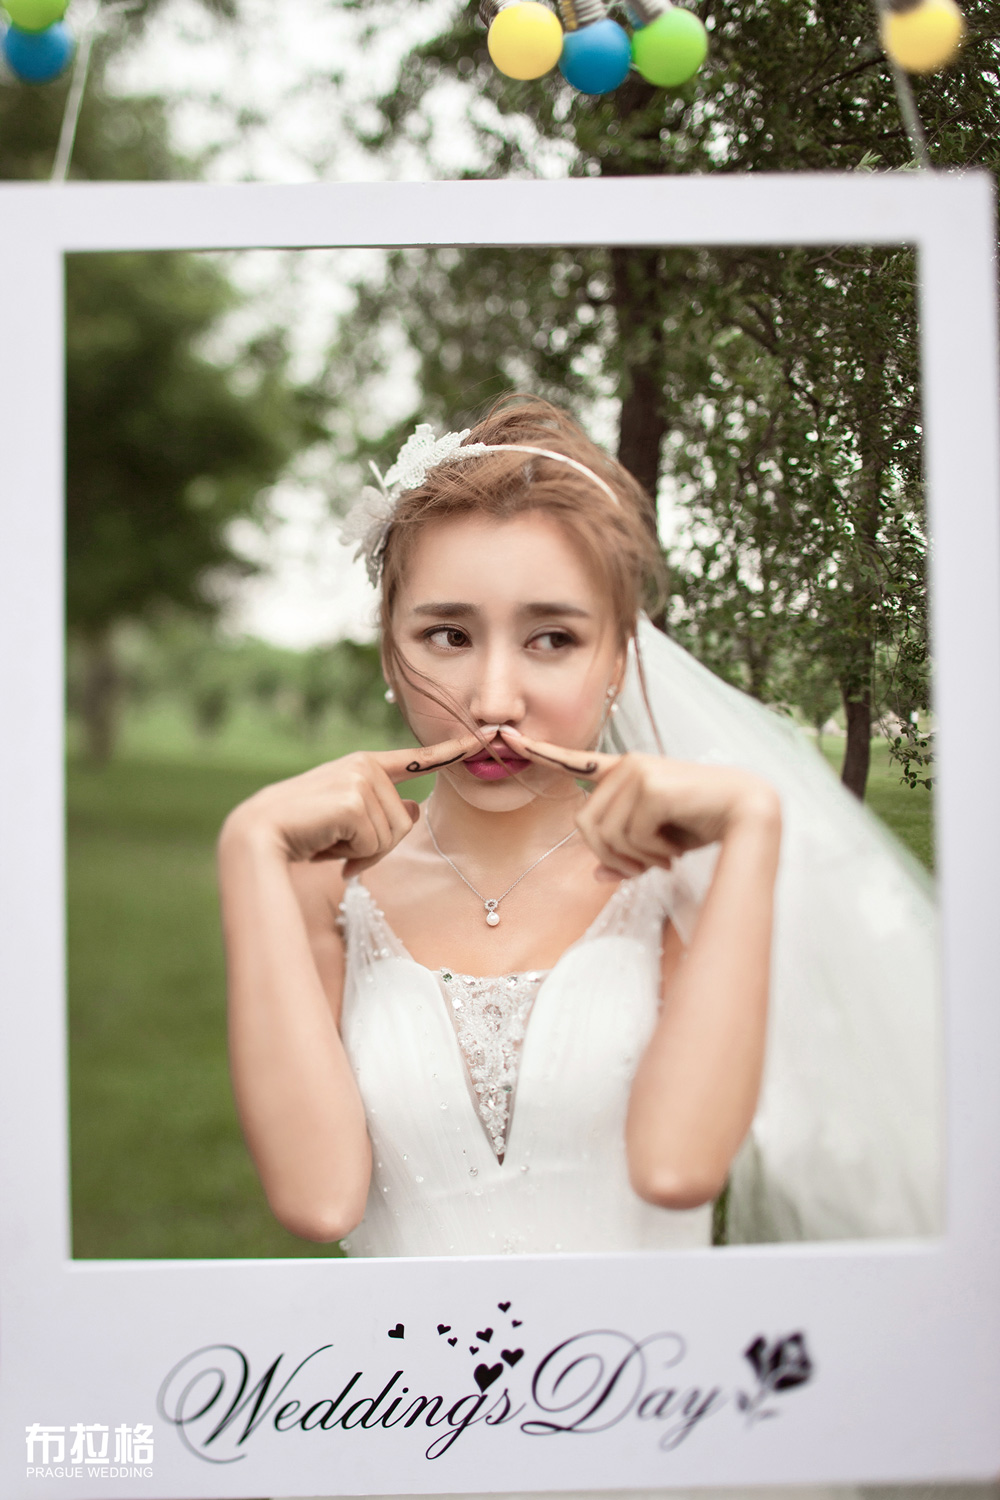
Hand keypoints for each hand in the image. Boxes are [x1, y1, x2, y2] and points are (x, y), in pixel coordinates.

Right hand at [221, 729, 493, 875]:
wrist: (260, 835)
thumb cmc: (303, 833)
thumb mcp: (349, 822)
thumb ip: (383, 814)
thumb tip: (415, 809)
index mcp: (364, 766)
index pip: (416, 758)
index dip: (451, 750)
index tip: (481, 739)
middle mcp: (365, 765)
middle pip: (405, 822)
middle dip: (376, 846)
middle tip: (338, 843)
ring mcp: (360, 779)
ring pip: (392, 836)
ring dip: (363, 852)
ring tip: (328, 840)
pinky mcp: (354, 799)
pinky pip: (375, 843)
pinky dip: (353, 855)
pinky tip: (325, 843)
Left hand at [499, 727, 780, 880]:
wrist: (749, 815)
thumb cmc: (706, 827)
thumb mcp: (658, 845)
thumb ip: (625, 855)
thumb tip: (597, 876)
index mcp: (625, 774)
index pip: (575, 763)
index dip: (540, 752)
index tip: (506, 736)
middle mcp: (627, 766)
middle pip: (585, 826)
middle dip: (611, 857)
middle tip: (645, 867)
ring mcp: (638, 771)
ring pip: (605, 835)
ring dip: (633, 859)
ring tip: (665, 857)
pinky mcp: (651, 782)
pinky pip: (628, 835)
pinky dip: (650, 853)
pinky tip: (675, 847)